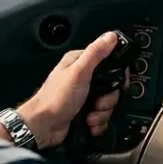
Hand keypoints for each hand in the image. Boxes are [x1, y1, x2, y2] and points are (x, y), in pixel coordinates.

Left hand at [16, 32, 128, 148]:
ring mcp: (84, 95)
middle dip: (108, 100)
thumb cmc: (56, 98)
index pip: (109, 62)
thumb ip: (95, 53)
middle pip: (111, 86)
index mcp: (80, 63)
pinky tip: (90, 124)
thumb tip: (111, 36)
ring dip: (102, 114)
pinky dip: (98, 123)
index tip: (119, 84)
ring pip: (107, 103)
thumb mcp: (78, 72)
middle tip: (98, 104)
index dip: (118, 74)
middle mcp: (83, 78)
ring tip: (90, 117)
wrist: (43, 127)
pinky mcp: (84, 111)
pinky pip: (101, 116)